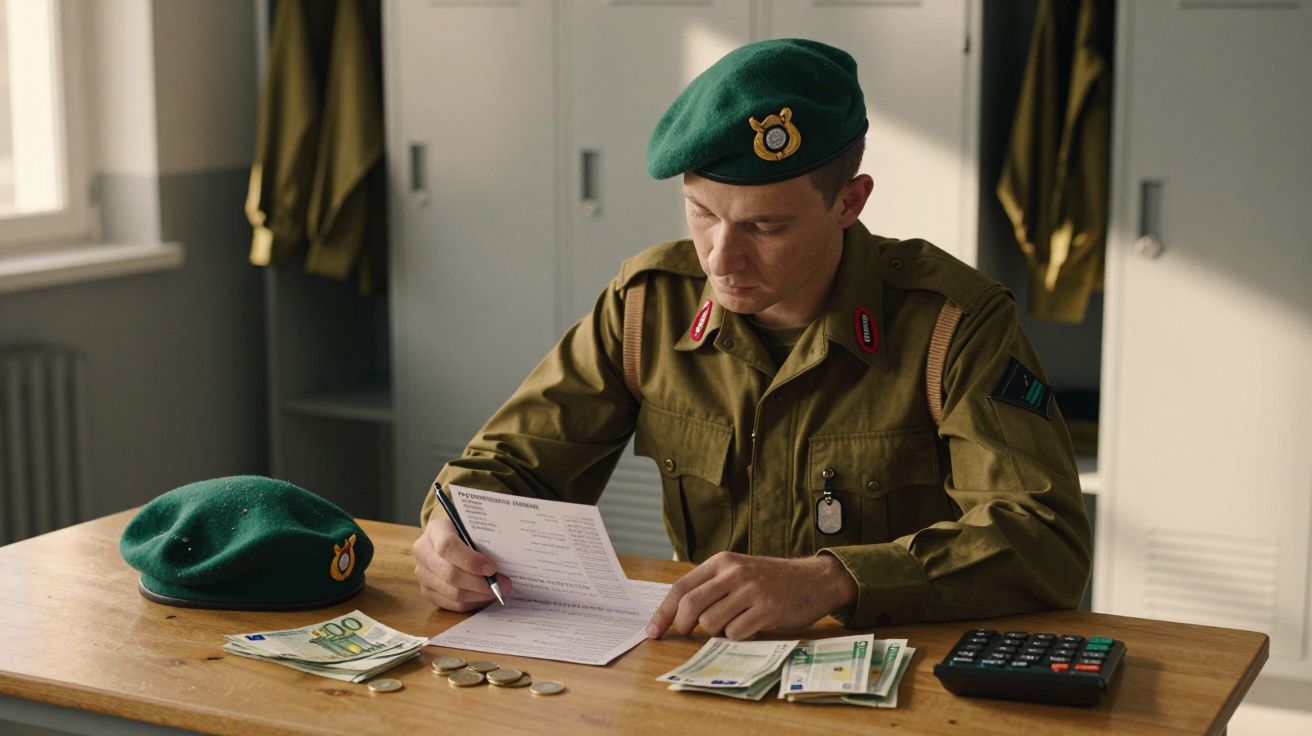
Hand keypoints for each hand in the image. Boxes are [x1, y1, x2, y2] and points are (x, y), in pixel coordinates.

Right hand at [412, 514, 511, 611]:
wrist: (446, 538)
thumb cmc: (465, 532)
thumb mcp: (472, 528)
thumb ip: (483, 540)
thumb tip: (504, 565)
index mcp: (435, 530)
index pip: (448, 547)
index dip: (471, 561)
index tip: (492, 568)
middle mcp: (423, 552)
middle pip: (450, 574)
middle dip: (480, 583)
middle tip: (502, 584)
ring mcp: (422, 573)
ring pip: (452, 593)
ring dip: (478, 595)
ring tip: (496, 591)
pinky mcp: (426, 590)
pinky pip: (450, 604)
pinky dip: (471, 603)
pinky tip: (483, 596)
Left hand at [645, 552, 857, 639]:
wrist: (814, 580)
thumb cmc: (771, 580)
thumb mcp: (738, 572)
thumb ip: (711, 587)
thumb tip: (676, 615)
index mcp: (722, 562)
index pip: (681, 588)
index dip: (663, 612)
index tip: (653, 631)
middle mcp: (734, 573)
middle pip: (690, 606)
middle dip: (682, 625)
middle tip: (687, 632)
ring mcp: (751, 590)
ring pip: (712, 623)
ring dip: (718, 631)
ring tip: (735, 622)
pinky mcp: (767, 609)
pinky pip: (737, 633)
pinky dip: (738, 636)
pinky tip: (752, 625)